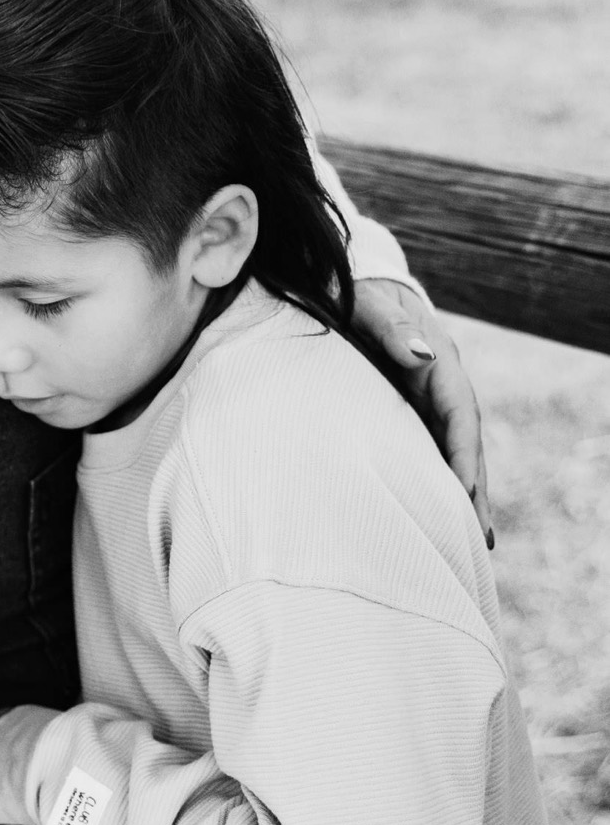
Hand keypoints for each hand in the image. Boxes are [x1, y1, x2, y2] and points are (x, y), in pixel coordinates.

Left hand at [353, 278, 491, 542]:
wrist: (344, 283)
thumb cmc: (353, 293)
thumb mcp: (367, 304)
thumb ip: (390, 328)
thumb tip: (422, 357)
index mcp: (438, 361)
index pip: (459, 414)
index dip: (464, 454)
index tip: (464, 492)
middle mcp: (439, 383)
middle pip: (463, 442)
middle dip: (472, 489)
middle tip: (479, 539)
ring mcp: (425, 398)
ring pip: (448, 450)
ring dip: (458, 492)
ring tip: (468, 542)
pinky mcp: (406, 406)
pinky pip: (425, 447)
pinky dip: (433, 479)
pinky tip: (434, 512)